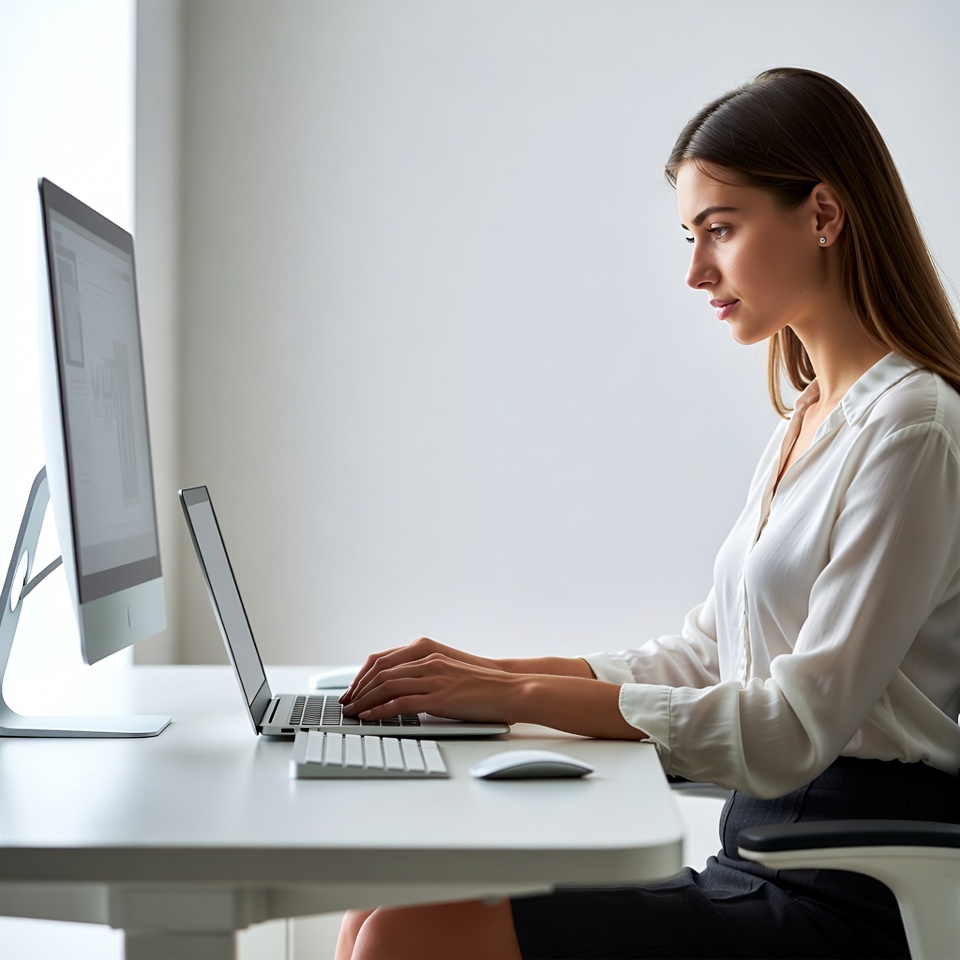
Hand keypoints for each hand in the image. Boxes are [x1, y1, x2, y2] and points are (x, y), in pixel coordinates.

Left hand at [340, 638, 518, 724]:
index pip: (383, 659)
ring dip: (364, 700)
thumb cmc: (483, 685)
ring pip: (386, 686)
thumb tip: (402, 691)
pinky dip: (380, 710)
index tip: (352, 689)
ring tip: (351, 712)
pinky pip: (400, 703)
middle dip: (358, 688)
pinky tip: (370, 717)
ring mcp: (433, 677)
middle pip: (380, 671)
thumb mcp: (449, 672)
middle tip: (345, 703)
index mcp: (428, 651)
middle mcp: (427, 660)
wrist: (510, 690)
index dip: (363, 675)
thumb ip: (426, 675)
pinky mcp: (439, 697)